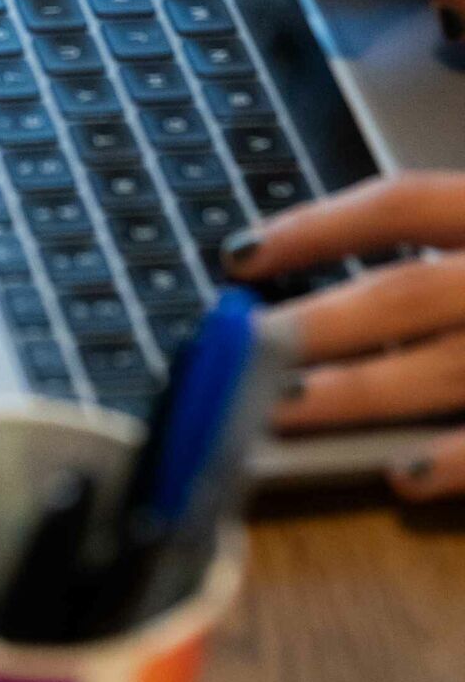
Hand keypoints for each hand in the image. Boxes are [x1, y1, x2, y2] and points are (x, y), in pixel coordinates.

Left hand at [226, 173, 464, 496]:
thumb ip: (443, 234)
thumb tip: (328, 275)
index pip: (401, 206)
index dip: (316, 228)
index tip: (238, 255)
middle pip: (407, 295)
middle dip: (319, 323)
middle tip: (244, 348)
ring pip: (444, 369)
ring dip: (359, 393)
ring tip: (283, 409)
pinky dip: (455, 462)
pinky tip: (400, 475)